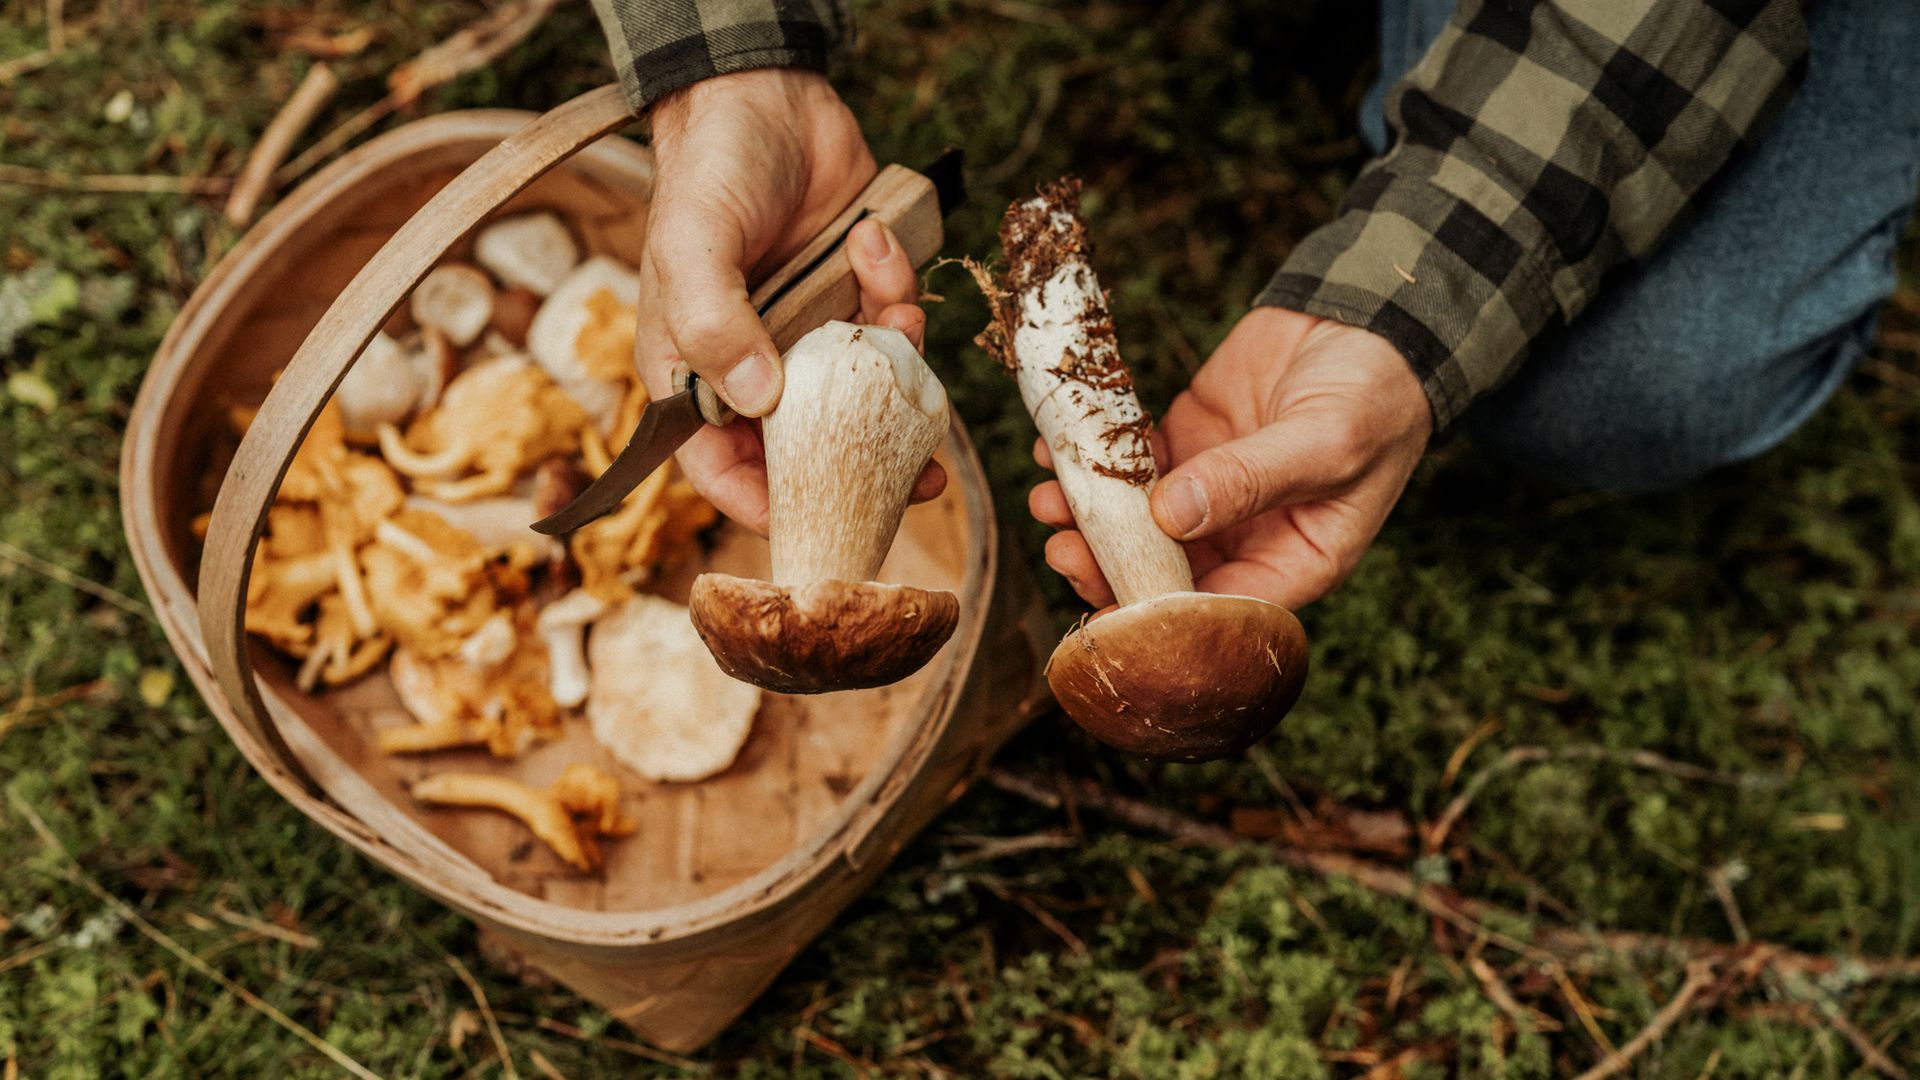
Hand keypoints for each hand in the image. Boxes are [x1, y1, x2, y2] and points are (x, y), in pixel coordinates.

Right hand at [634, 68, 942, 532]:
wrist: (764, 94)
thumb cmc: (708, 170)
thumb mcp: (692, 244)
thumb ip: (714, 323)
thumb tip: (758, 400)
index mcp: (696, 370)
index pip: (718, 465)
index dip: (763, 504)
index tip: (817, 519)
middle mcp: (755, 364)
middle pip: (807, 447)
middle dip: (864, 461)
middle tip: (921, 479)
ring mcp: (810, 335)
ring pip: (866, 391)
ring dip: (895, 366)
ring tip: (899, 321)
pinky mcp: (856, 299)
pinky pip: (892, 326)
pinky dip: (898, 291)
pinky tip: (876, 242)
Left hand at [1030, 307, 1431, 610]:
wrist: (1366, 318)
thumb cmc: (1375, 395)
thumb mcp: (1326, 442)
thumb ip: (1251, 480)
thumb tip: (1172, 517)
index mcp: (1295, 562)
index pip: (1220, 613)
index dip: (1161, 617)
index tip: (1107, 609)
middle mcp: (1245, 539)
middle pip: (1163, 574)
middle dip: (1107, 567)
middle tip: (1062, 548)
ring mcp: (1208, 492)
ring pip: (1135, 523)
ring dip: (1087, 517)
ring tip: (1048, 499)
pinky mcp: (1183, 445)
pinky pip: (1129, 465)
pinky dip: (1093, 460)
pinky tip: (1057, 448)